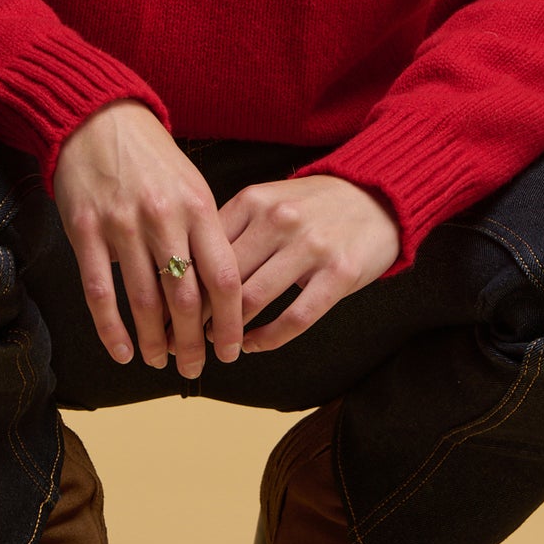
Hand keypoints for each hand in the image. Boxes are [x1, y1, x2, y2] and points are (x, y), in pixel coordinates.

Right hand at [52, 100, 243, 377]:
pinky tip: (121, 351)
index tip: (231, 351)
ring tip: (159, 361)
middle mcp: (164, 218)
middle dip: (192, 343)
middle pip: (186, 299)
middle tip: (194, 369)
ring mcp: (123, 225)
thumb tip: (219, 293)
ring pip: (145, 302)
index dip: (230, 322)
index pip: (224, 277)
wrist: (98, 120)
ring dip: (154, 342)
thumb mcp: (192, 185)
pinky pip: (100, 292)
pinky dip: (111, 329)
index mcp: (198, 207)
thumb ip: (206, 234)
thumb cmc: (152, 158)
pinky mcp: (86, 231)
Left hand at [196, 174, 400, 354]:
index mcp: (255, 199)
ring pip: (253, 299)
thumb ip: (232, 228)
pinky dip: (267, 339)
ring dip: (229, 330)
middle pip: (224, 277)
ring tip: (218, 343)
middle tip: (184, 337)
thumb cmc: (312, 206)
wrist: (376, 197)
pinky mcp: (339, 273)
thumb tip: (184, 271)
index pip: (204, 248)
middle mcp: (280, 219)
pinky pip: (294, 317)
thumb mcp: (269, 201)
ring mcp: (312, 246)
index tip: (167, 309)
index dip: (182, 284)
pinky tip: (253, 345)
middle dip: (199, 314)